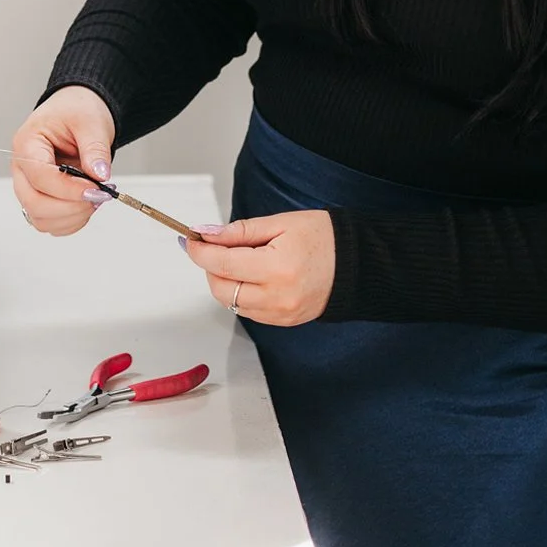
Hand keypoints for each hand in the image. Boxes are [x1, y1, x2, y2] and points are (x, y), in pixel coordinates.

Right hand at [11, 85, 116, 235]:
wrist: (77, 109)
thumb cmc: (77, 110)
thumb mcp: (91, 122)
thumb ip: (95, 149)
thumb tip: (100, 176)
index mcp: (27, 143)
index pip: (39, 176)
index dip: (68, 189)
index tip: (96, 189)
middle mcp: (22, 168)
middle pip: (34, 203)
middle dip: (70, 207)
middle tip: (99, 196)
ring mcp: (29, 185)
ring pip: (40, 218)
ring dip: (71, 217)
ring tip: (96, 198)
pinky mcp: (41, 197)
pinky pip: (49, 222)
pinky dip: (70, 221)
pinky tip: (87, 204)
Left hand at [181, 211, 335, 326]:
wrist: (357, 263)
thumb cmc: (324, 237)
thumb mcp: (281, 223)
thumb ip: (241, 232)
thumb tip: (207, 234)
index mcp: (276, 268)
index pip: (222, 263)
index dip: (200, 251)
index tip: (189, 239)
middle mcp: (276, 297)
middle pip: (221, 288)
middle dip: (209, 267)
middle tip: (212, 246)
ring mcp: (279, 314)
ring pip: (231, 303)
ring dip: (223, 281)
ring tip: (236, 259)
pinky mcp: (282, 322)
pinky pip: (247, 310)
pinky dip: (240, 293)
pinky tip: (251, 275)